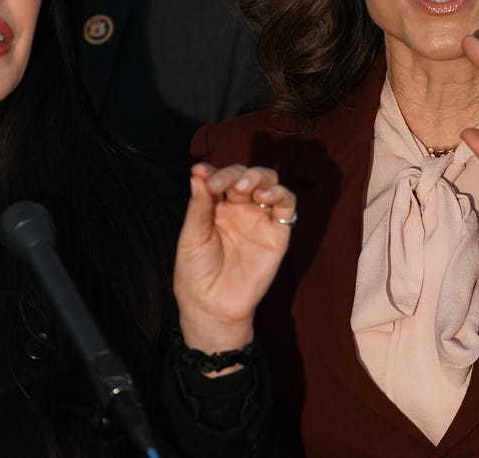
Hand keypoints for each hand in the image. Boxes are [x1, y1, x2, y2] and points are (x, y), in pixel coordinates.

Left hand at [174, 163, 294, 354]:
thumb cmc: (196, 274)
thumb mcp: (191, 237)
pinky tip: (264, 196)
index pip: (219, 179)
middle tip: (219, 183)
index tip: (199, 170)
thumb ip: (199, 206)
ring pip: (268, 183)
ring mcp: (259, 218)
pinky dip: (280, 193)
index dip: (212, 171)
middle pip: (244, 175)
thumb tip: (197, 175)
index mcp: (216, 207)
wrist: (212, 307)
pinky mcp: (278, 232)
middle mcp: (239, 209)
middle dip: (232, 173)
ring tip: (243, 186)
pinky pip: (287, 205)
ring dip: (257, 176)